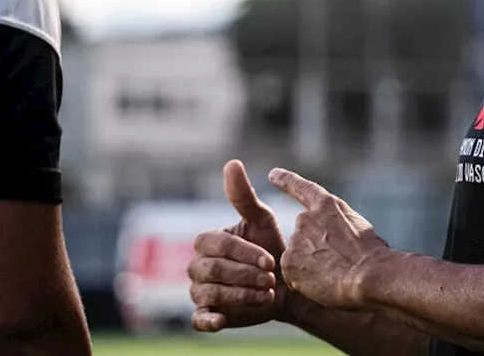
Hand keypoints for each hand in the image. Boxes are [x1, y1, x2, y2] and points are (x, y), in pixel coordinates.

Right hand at [189, 160, 283, 331]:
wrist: (286, 285)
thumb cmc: (271, 247)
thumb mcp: (261, 220)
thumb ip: (243, 196)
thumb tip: (232, 163)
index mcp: (207, 241)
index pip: (217, 245)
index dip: (243, 252)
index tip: (270, 259)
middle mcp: (197, 265)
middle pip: (213, 269)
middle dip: (244, 274)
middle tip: (271, 277)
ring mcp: (199, 291)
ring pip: (211, 292)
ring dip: (241, 294)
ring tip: (267, 292)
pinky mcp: (206, 314)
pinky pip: (198, 319)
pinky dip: (208, 320)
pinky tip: (222, 320)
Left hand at [270, 168, 391, 310]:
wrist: (368, 274)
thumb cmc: (371, 253)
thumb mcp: (357, 225)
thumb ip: (336, 224)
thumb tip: (331, 237)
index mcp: (327, 205)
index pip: (301, 188)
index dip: (286, 180)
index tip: (272, 174)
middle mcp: (306, 218)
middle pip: (304, 233)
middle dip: (314, 247)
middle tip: (336, 262)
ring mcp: (296, 240)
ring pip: (298, 255)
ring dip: (310, 265)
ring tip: (333, 274)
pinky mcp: (288, 262)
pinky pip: (293, 274)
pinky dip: (303, 281)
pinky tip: (322, 283)